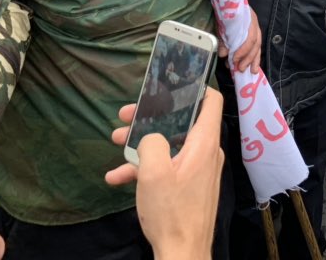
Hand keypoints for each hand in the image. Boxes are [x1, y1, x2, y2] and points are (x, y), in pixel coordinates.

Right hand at [105, 89, 223, 259]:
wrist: (181, 253)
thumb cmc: (171, 211)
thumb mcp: (153, 171)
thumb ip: (151, 142)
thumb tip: (152, 135)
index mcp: (204, 142)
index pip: (211, 101)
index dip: (194, 86)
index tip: (171, 83)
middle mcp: (206, 152)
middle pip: (182, 121)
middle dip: (152, 116)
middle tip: (124, 115)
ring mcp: (198, 169)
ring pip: (171, 144)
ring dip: (143, 142)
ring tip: (114, 140)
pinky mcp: (189, 185)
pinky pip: (168, 167)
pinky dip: (145, 168)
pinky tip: (116, 177)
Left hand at [219, 8, 260, 72]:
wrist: (228, 0)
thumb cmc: (226, 12)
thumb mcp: (222, 25)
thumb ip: (223, 39)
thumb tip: (223, 54)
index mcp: (249, 20)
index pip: (250, 38)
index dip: (243, 51)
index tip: (234, 59)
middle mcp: (255, 25)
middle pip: (256, 44)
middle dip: (248, 59)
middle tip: (240, 69)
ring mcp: (256, 29)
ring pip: (258, 47)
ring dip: (254, 60)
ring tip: (251, 71)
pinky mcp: (254, 33)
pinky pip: (257, 47)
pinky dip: (254, 57)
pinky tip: (253, 66)